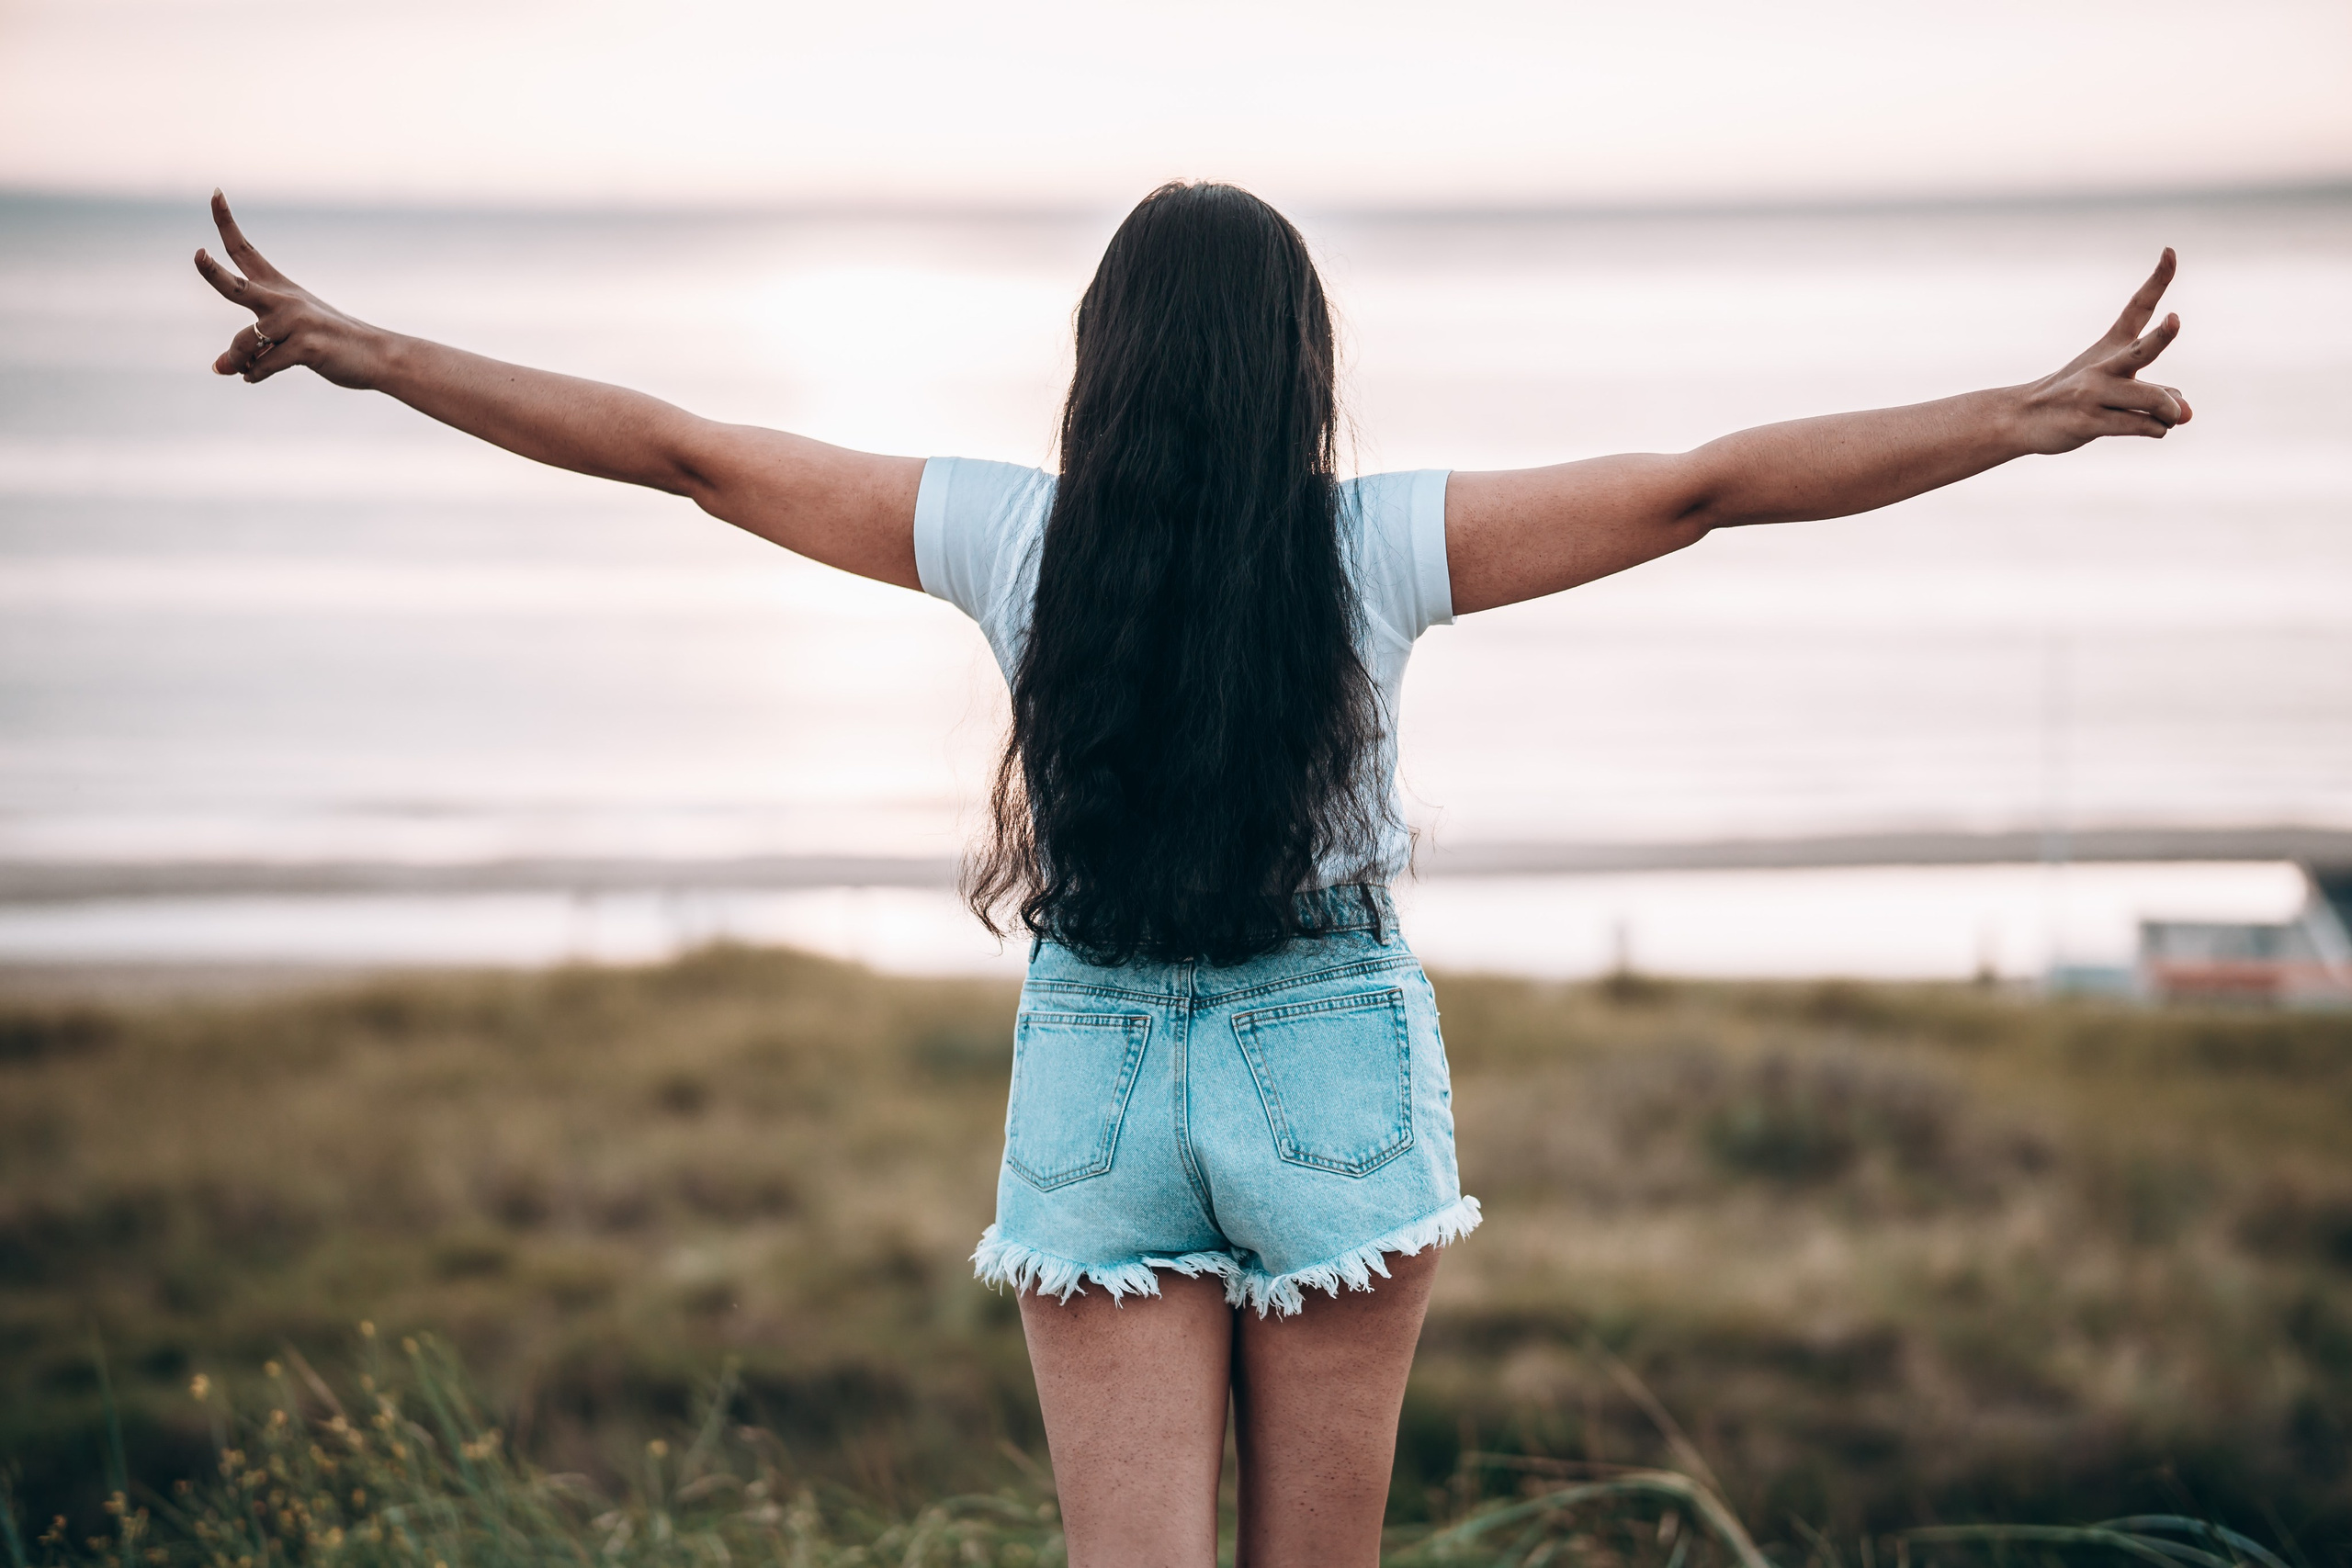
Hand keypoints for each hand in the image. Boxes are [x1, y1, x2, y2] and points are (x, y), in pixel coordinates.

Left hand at [194, 190, 383, 387]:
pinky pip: (265, 364)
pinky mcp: (307, 347)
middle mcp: (285, 300)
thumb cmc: (333, 345)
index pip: (245, 250)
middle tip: (197, 255)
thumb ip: (251, 350)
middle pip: (238, 286)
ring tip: (238, 369)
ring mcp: (297, 323)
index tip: (213, 193)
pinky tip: (252, 377)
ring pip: (246, 341)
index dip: (225, 222)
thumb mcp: (287, 341)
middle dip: (213, 272)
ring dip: (238, 359)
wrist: (379, 357)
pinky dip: (255, 374)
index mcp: (279, 288)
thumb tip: (219, 368)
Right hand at [2014, 248, 2192, 453]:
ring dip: (2171, 411)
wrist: (2021, 417)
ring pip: (2152, 399)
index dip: (2158, 279)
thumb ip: (2157, 396)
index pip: (2138, 307)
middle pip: (2142, 350)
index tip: (2171, 251)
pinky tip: (2155, 429)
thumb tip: (2185, 414)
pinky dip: (2156, 429)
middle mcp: (2104, 366)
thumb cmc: (2076, 399)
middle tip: (2174, 321)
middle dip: (2162, 335)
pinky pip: (2139, 425)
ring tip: (2174, 418)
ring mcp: (2095, 393)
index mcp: (2111, 346)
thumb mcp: (2118, 388)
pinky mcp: (2088, 421)